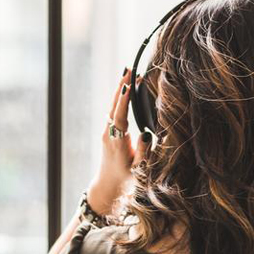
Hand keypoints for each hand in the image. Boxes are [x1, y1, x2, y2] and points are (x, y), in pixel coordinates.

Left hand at [87, 68, 151, 215]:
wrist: (108, 185)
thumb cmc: (126, 178)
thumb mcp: (138, 169)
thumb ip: (143, 152)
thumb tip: (146, 134)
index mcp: (116, 141)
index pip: (120, 116)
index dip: (124, 100)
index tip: (128, 84)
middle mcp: (109, 133)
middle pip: (114, 105)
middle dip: (121, 86)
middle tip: (128, 68)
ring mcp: (107, 131)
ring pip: (113, 106)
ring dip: (120, 89)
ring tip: (127, 72)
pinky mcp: (108, 131)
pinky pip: (114, 110)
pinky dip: (120, 98)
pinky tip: (125, 88)